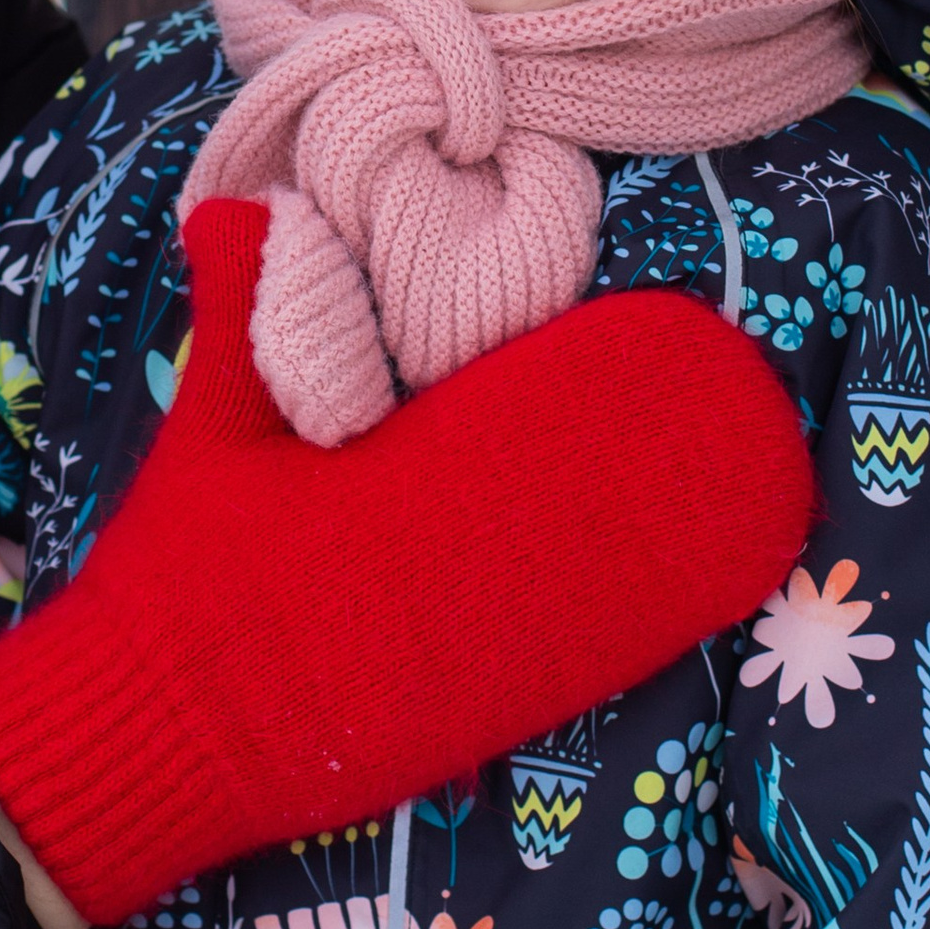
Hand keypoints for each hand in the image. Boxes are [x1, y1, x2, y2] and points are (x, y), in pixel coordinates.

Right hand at [0, 193, 814, 928]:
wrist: (156, 725)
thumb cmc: (177, 567)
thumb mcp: (206, 425)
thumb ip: (244, 311)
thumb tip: (252, 203)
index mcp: (390, 470)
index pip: (518, 409)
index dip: (603, 369)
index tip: (669, 323)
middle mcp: (453, 555)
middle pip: (592, 491)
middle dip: (671, 443)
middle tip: (749, 391)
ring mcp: (475, 641)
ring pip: (612, 575)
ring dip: (688, 527)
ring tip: (773, 475)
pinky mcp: (480, 712)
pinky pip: (591, 655)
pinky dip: (660, 615)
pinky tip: (722, 579)